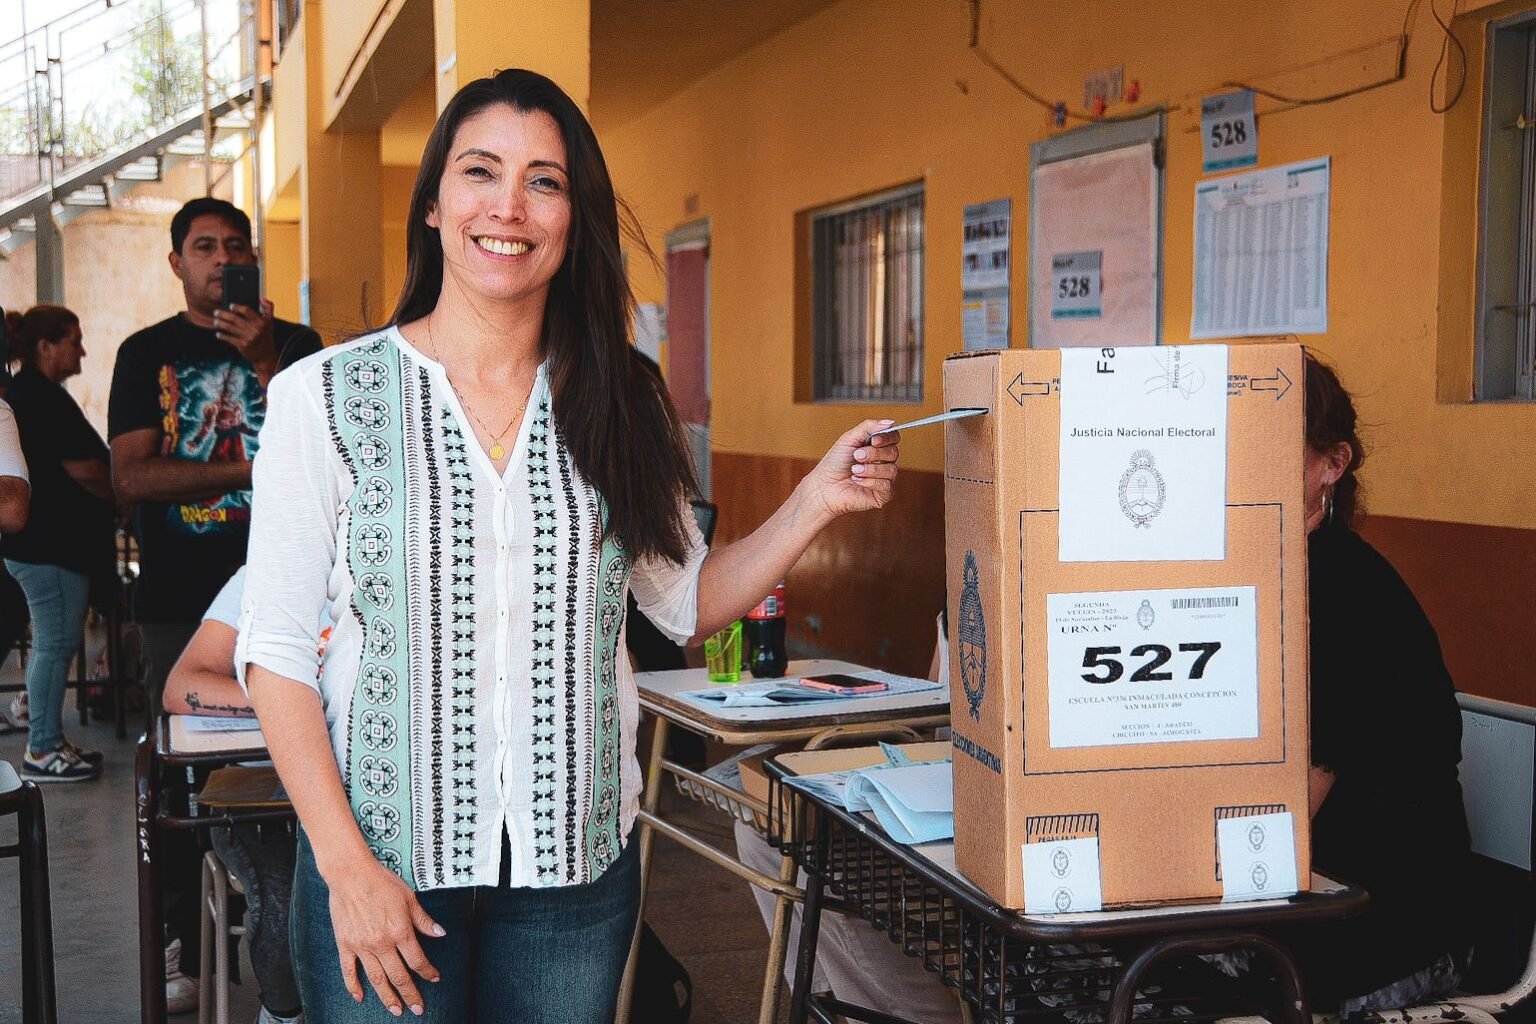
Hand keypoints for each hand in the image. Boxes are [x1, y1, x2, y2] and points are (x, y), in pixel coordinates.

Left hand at [212, 298, 276, 367]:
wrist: (265, 356)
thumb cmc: (266, 337)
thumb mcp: (270, 322)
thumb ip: (268, 307)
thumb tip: (261, 297)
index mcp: (261, 321)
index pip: (246, 310)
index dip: (237, 307)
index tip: (230, 306)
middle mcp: (255, 329)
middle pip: (235, 318)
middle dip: (223, 314)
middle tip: (216, 312)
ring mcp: (248, 337)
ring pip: (230, 328)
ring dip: (220, 324)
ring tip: (215, 321)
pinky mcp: (243, 345)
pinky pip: (229, 339)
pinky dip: (222, 336)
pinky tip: (218, 334)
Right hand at [328, 856, 442, 1015]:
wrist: (351, 874)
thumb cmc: (382, 882)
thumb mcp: (409, 898)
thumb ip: (424, 920)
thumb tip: (440, 933)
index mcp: (400, 931)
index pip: (417, 960)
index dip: (428, 972)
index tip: (434, 979)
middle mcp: (382, 943)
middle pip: (399, 976)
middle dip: (410, 994)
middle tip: (418, 1009)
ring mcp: (362, 946)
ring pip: (376, 979)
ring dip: (387, 997)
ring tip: (396, 1010)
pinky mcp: (345, 944)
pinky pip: (349, 971)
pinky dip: (353, 985)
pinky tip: (360, 997)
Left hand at [799, 419, 899, 521]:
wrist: (823, 486)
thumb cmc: (834, 464)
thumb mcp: (849, 439)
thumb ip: (869, 427)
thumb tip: (890, 422)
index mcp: (877, 448)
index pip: (894, 438)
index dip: (887, 438)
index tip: (874, 440)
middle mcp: (883, 463)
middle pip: (894, 453)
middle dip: (874, 453)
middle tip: (857, 455)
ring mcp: (884, 479)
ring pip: (891, 470)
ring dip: (870, 469)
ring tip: (854, 470)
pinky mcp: (882, 495)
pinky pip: (886, 485)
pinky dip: (869, 481)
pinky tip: (856, 481)